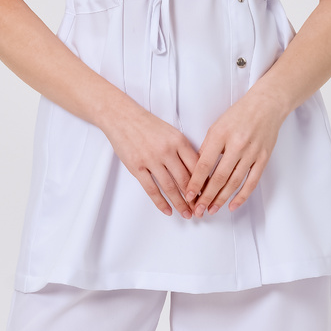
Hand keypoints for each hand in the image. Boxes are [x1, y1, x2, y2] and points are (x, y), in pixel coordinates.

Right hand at [102, 96, 199, 218]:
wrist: (122, 117)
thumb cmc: (147, 124)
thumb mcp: (171, 132)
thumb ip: (183, 150)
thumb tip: (196, 171)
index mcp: (179, 140)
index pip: (197, 166)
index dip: (204, 182)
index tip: (208, 193)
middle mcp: (167, 150)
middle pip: (186, 179)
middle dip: (194, 197)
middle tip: (200, 208)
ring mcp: (151, 159)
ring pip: (170, 187)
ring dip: (180, 203)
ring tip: (186, 213)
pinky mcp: (137, 167)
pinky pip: (151, 189)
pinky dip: (161, 202)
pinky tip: (167, 210)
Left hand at [185, 87, 286, 215]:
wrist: (266, 106)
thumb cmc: (239, 114)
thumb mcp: (217, 126)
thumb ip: (207, 147)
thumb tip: (197, 170)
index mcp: (221, 135)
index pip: (204, 164)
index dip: (195, 182)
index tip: (188, 195)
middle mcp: (236, 145)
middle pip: (219, 177)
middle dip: (206, 197)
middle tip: (198, 210)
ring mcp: (252, 153)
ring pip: (234, 182)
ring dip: (221, 199)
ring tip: (211, 210)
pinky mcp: (263, 158)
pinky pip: (251, 181)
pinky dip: (242, 196)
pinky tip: (232, 205)